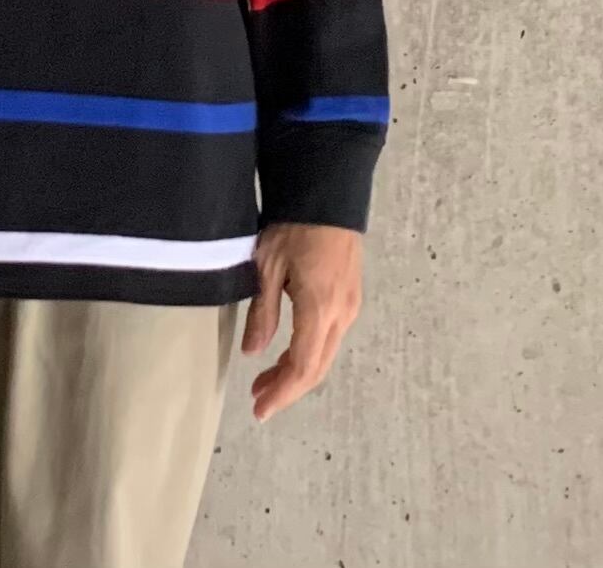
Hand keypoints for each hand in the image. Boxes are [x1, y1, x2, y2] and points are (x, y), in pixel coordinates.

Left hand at [240, 222, 362, 421]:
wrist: (327, 194)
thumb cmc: (294, 225)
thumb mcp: (267, 267)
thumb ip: (262, 312)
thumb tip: (252, 352)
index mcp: (320, 309)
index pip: (303, 367)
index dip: (282, 393)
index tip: (260, 410)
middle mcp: (342, 314)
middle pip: (317, 367)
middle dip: (287, 388)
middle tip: (257, 399)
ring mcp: (350, 305)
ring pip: (324, 354)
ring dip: (296, 371)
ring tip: (265, 380)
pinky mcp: (349, 296)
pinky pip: (329, 337)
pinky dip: (307, 352)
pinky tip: (287, 352)